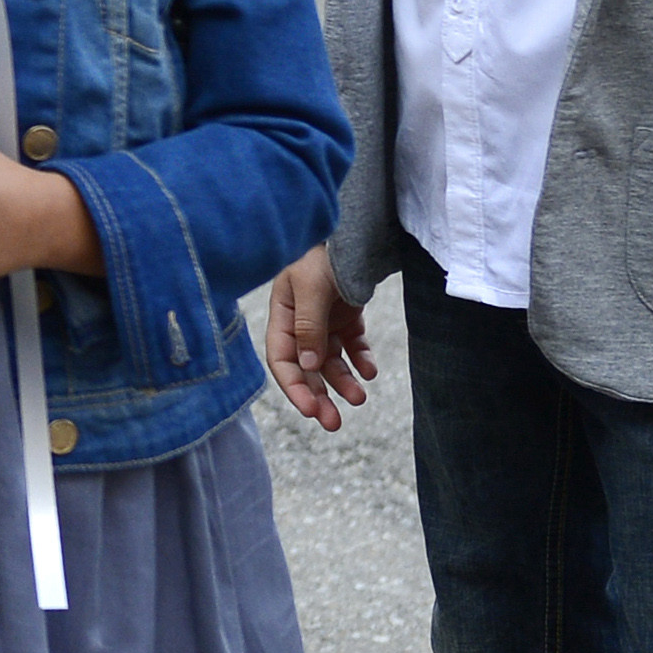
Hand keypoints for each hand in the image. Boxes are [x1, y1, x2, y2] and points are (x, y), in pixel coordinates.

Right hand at [265, 247, 374, 430]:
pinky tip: (371, 372)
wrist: (355, 228)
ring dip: (343, 381)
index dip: (294, 387)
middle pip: (306, 368)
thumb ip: (308, 326)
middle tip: (334, 423)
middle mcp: (300, 321)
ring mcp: (324, 319)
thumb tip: (308, 366)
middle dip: (318, 395)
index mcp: (282, 314)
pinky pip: (352, 345)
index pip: (281, 359)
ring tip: (361, 397)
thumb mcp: (311, 287)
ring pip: (330, 361)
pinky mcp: (347, 316)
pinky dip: (361, 359)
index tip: (312, 411)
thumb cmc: (323, 253)